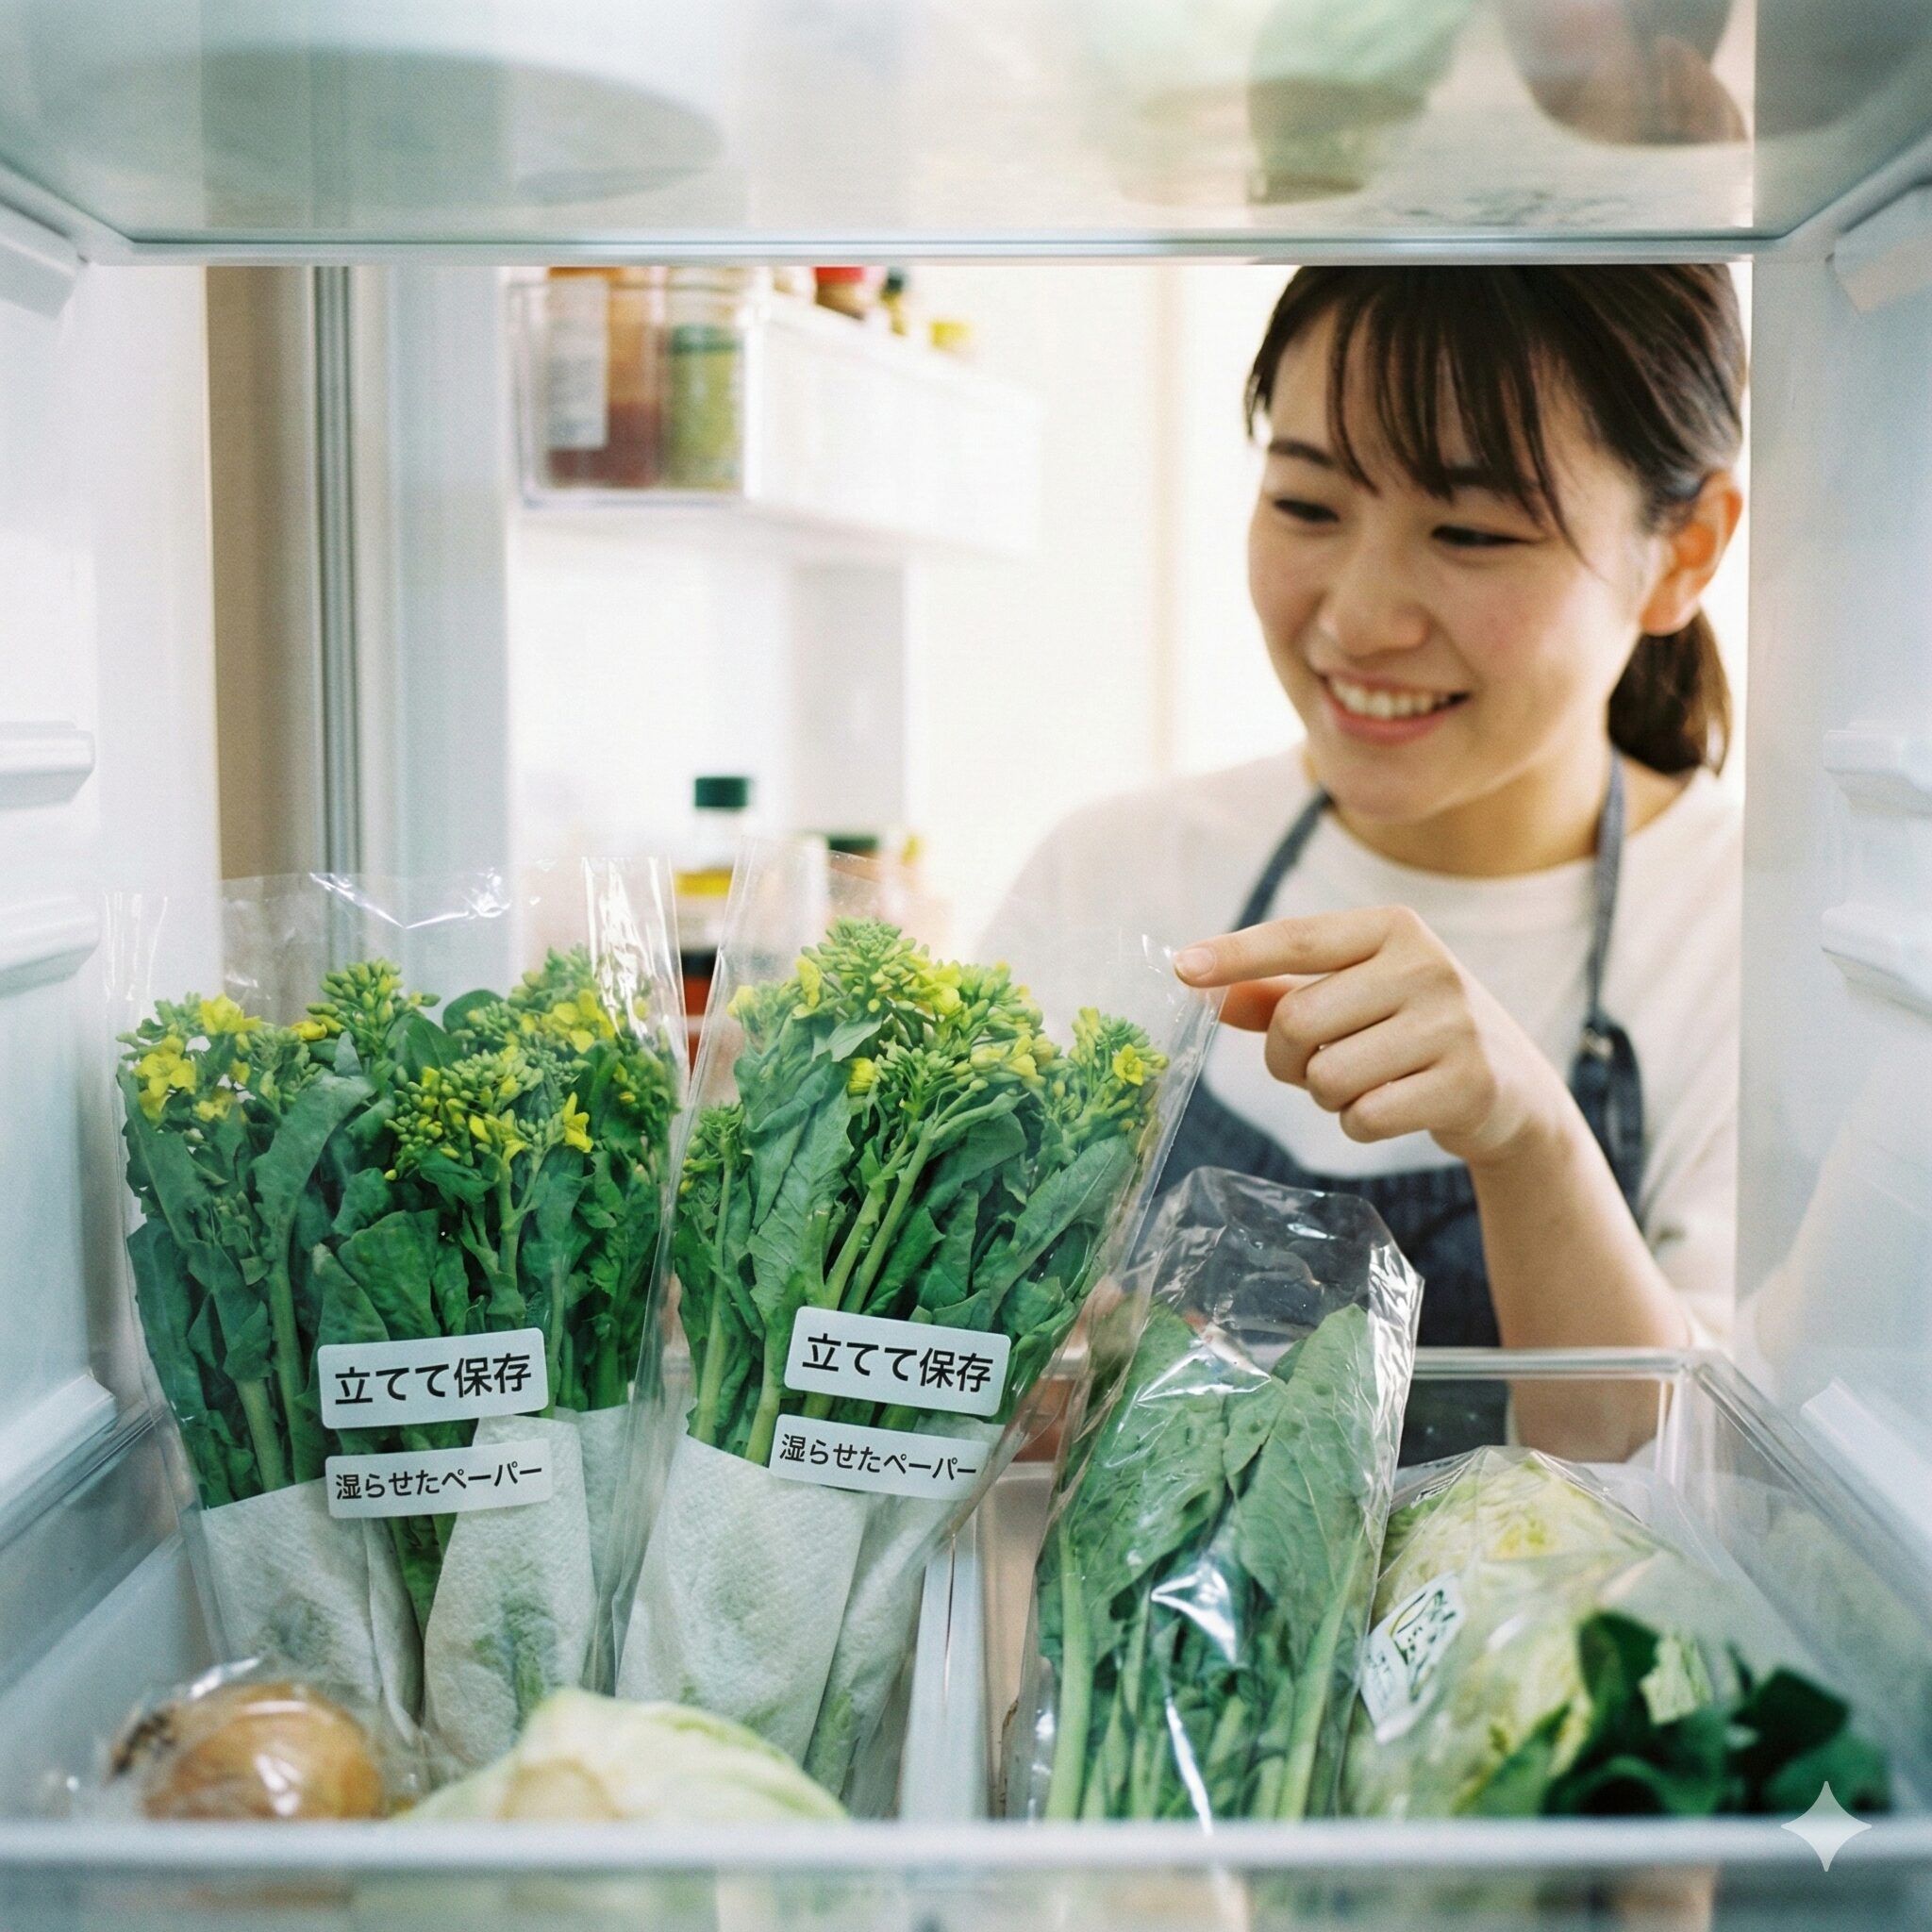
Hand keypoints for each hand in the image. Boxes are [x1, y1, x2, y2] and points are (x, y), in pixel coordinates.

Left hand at [1174, 907, 1570, 1167]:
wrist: (1516, 1091)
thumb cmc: (1413, 1034)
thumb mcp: (1356, 998)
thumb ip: (1280, 993)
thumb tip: (1205, 992)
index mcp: (1392, 928)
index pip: (1296, 939)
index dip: (1234, 956)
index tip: (1181, 970)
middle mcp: (1427, 964)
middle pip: (1297, 1019)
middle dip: (1285, 1059)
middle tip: (1309, 1068)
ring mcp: (1452, 1022)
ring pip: (1327, 1075)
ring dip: (1325, 1096)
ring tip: (1360, 1086)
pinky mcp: (1469, 1082)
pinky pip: (1365, 1117)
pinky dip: (1358, 1125)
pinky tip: (1390, 1110)